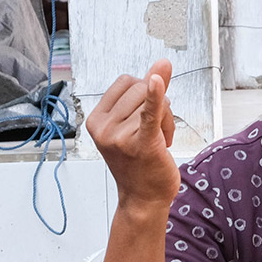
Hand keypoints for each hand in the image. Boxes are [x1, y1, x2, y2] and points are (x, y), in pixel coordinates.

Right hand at [87, 59, 178, 210]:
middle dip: (157, 105)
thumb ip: (150, 90)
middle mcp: (104, 128)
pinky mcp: (141, 144)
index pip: (127, 81)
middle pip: (141, 87)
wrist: (143, 199)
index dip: (143, 93)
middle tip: (154, 134)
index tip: (142, 118)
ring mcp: (120, 137)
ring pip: (155, 101)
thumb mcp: (136, 124)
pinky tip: (157, 83)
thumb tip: (163, 62)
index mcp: (96, 119)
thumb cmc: (139, 163)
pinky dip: (155, 97)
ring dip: (165, 118)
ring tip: (158, 142)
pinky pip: (149, 113)